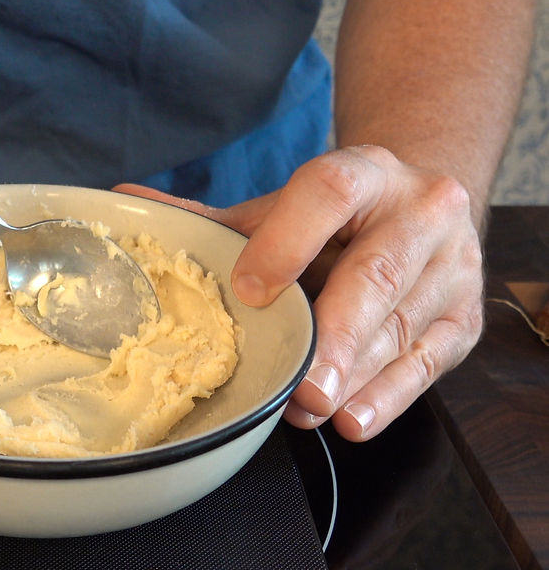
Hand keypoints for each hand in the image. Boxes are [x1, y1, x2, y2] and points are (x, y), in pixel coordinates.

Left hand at [115, 145, 484, 440]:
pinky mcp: (464, 316)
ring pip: (401, 327)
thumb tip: (126, 202)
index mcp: (364, 172)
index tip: (251, 291)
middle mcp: (419, 211)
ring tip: (312, 409)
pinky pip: (429, 362)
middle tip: (300, 387)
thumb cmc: (339, 213)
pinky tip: (354, 418)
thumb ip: (216, 220)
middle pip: (377, 275)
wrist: (424, 205)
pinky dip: (389, 396)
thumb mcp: (282, 207)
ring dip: (354, 376)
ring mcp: (452, 264)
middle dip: (335, 336)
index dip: (286, 241)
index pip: (328, 193)